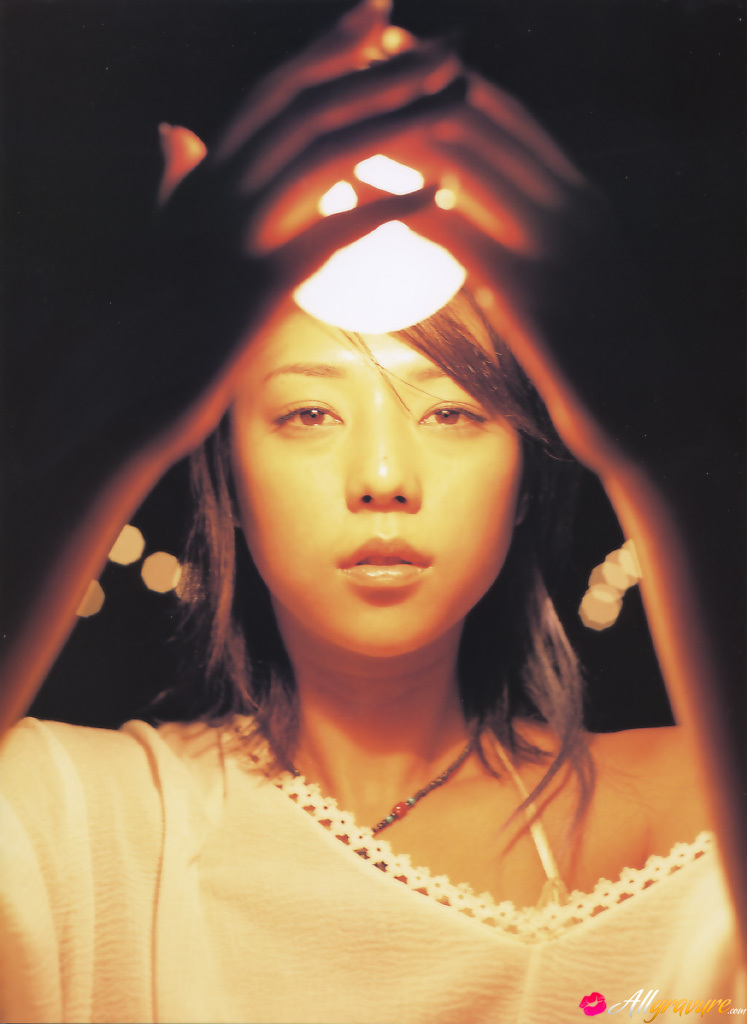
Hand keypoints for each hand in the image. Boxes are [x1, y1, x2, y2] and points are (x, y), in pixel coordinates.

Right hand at [0, 0, 464, 727]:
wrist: (118, 403)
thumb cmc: (147, 332)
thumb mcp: (158, 243)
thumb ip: (172, 184)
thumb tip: (173, 132)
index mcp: (202, 178)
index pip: (273, 93)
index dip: (327, 47)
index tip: (381, 13)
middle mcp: (216, 191)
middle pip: (309, 105)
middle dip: (383, 66)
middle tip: (450, 42)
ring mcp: (233, 235)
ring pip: (324, 151)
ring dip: (397, 117)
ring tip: (460, 97)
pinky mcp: (253, 286)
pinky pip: (333, 234)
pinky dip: (389, 208)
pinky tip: (439, 194)